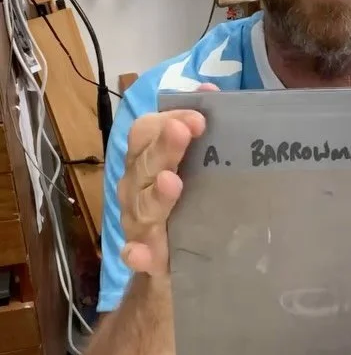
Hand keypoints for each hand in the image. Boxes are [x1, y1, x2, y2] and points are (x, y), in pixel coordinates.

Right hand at [118, 86, 216, 277]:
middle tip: (184, 133)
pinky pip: (135, 255)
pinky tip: (140, 252)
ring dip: (155, 194)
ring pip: (140, 206)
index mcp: (146, 160)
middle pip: (142, 164)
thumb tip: (210, 90)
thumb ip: (200, 129)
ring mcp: (138, 223)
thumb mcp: (198, 165)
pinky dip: (137, 253)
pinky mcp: (147, 258)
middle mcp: (136, 188)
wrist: (180, 264)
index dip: (168, 119)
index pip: (145, 131)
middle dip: (162, 148)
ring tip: (171, 183)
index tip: (199, 118)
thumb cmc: (188, 204)